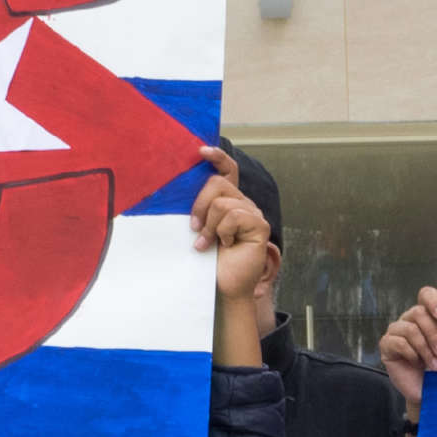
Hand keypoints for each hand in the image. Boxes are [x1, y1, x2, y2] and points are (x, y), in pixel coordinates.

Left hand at [193, 147, 277, 313]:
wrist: (222, 284)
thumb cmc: (208, 259)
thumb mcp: (197, 227)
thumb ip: (196, 207)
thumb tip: (177, 187)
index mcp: (229, 200)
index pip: (228, 170)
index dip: (217, 157)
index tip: (201, 151)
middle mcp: (243, 203)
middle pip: (217, 183)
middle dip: (199, 205)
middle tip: (194, 228)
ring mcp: (253, 214)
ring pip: (222, 202)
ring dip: (209, 226)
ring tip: (208, 243)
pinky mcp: (260, 226)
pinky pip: (234, 216)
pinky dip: (223, 232)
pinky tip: (226, 246)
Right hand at [380, 290, 436, 408]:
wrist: (429, 393)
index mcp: (428, 315)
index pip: (426, 295)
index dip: (433, 301)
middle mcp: (410, 319)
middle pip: (419, 312)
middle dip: (433, 333)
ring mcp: (396, 331)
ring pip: (410, 329)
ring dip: (425, 349)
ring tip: (436, 366)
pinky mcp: (386, 345)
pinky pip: (398, 342)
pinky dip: (412, 354)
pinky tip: (418, 365)